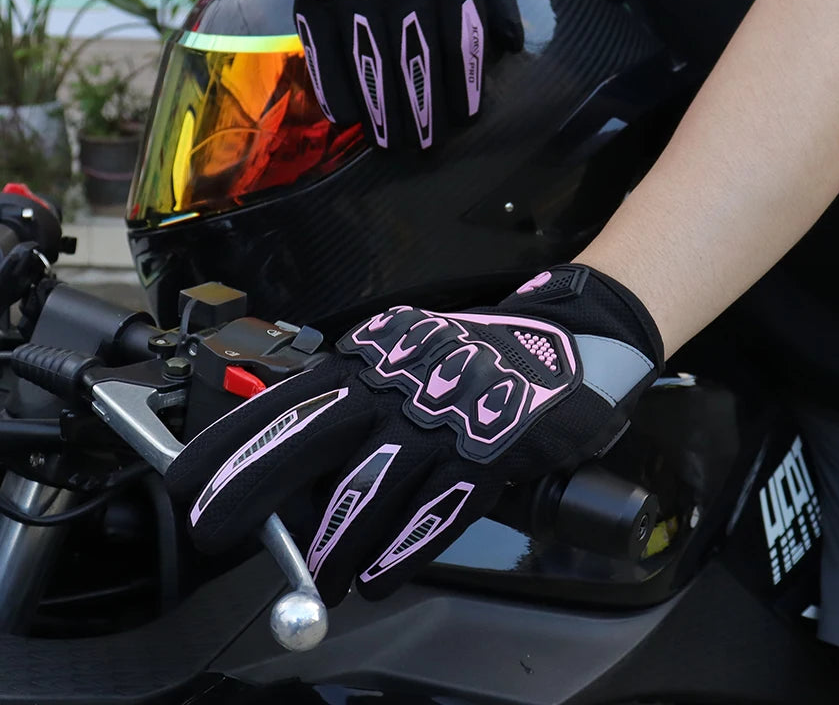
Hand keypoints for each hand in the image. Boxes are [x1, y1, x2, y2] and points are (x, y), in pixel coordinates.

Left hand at [165, 264, 662, 602]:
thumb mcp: (407, 362)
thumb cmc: (475, 360)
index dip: (233, 438)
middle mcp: (401, 381)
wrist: (567, 340)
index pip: (288, 395)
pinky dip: (404, 547)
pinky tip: (378, 577)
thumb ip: (356, 402)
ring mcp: (447, 415)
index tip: (187, 474)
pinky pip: (440, 507)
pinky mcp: (492, 449)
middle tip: (213, 528)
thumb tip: (291, 466)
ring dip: (333, 540)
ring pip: (372, 483)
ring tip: (313, 581)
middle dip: (254, 483)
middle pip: (313, 432)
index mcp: (375, 357)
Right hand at [291, 0, 523, 148]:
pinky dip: (330, 74)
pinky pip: (319, 31)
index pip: (458, 24)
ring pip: (366, 43)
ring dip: (376, 100)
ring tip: (388, 142)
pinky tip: (344, 112)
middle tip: (423, 145)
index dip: (461, 76)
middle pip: (411, 42)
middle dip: (419, 101)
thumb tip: (509, 46)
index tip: (463, 118)